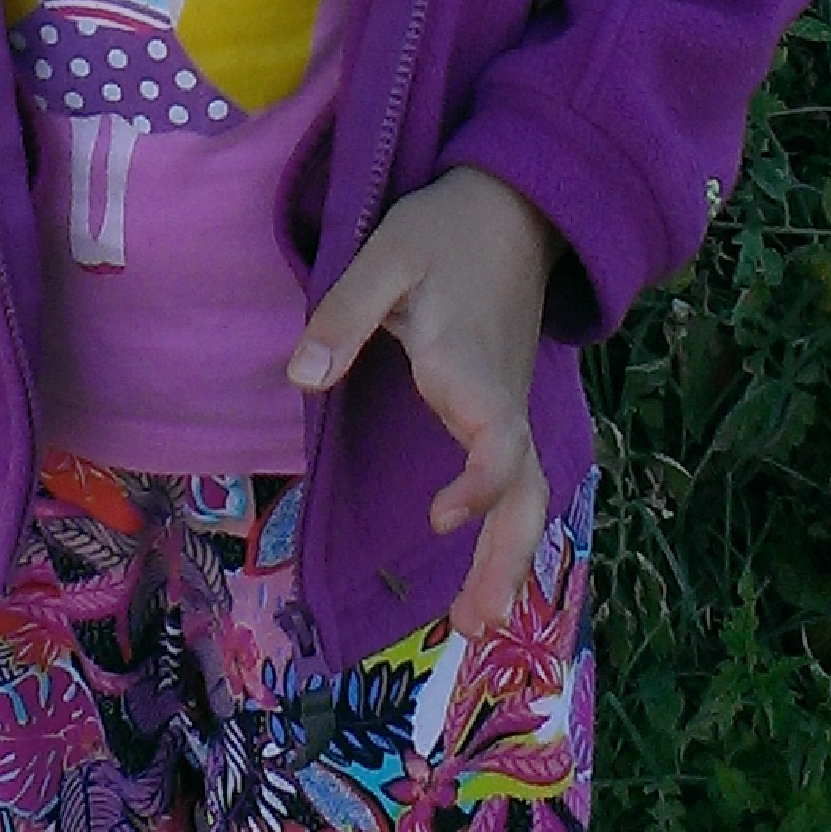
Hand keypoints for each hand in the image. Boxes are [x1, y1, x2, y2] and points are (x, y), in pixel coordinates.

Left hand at [287, 166, 558, 637]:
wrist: (513, 206)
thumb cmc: (444, 229)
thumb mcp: (386, 254)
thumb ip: (345, 315)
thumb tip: (302, 379)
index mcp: (470, 365)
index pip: (497, 441)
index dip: (480, 485)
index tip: (441, 518)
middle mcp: (500, 397)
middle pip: (525, 491)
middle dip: (506, 558)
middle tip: (473, 625)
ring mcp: (509, 404)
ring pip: (528, 492)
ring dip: (509, 556)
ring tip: (476, 619)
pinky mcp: (505, 404)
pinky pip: (518, 477)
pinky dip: (507, 525)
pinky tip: (483, 562)